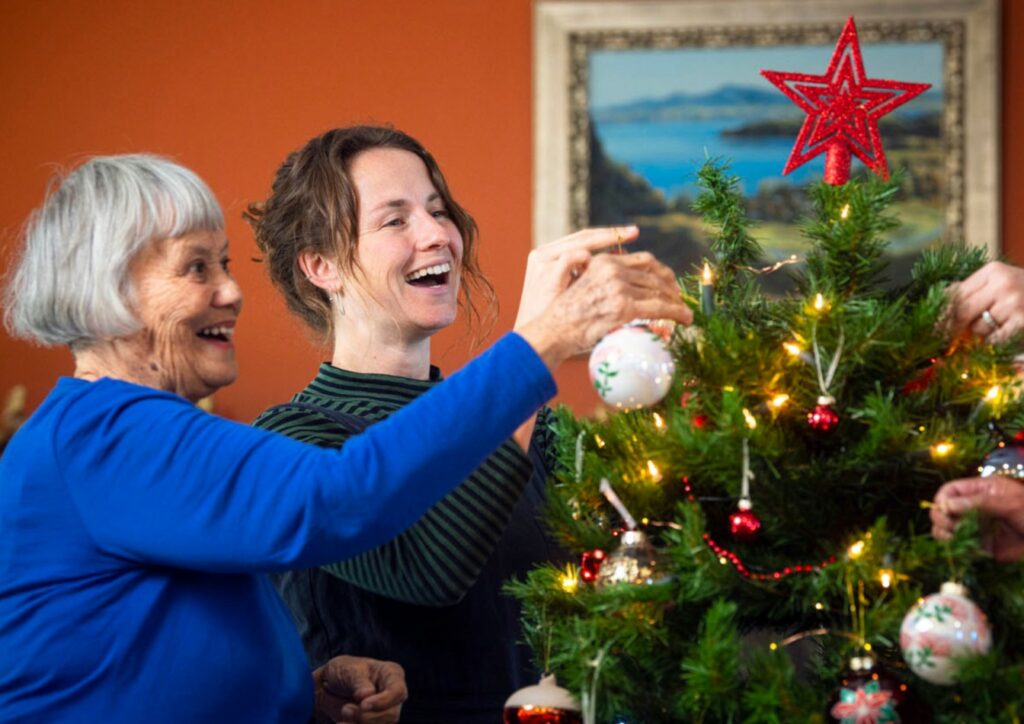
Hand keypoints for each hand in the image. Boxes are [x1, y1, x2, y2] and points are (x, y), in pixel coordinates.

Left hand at [312, 655, 405, 722]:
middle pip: (391, 714)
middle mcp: (392, 695)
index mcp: (392, 674)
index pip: (398, 691)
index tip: (363, 705)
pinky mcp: (375, 723)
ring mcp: (385, 712)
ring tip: (343, 713)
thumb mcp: (348, 670)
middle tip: (345, 710)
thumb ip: (359, 681)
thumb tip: (367, 694)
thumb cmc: (343, 672)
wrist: (328, 687)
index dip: (383, 701)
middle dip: (367, 716)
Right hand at [516, 241, 691, 370]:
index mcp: (603, 262)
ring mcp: (618, 287)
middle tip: (680, 299)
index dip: (662, 271)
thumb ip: (605, 283)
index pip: (643, 260)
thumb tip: (630, 291)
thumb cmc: (567, 317)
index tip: (671, 283)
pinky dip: (677, 313)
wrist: (553, 331)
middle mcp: (612, 269)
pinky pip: (659, 307)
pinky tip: (686, 319)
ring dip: (676, 302)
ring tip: (685, 312)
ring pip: (659, 291)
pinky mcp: (624, 306)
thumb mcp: (585, 289)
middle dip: (671, 287)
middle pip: (654, 274)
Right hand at [931, 476, 1023, 561]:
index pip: (949, 491)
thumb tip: (947, 505)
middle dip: (942, 519)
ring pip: (946, 530)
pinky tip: (968, 550)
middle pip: (942, 511)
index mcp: (980, 491)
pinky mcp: (982, 546)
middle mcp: (973, 508)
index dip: (942, 500)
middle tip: (952, 528)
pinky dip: (959, 549)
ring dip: (945, 535)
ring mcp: (977, 527)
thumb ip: (978, 502)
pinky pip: (961, 547)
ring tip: (956, 538)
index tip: (945, 512)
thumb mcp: (1010, 503)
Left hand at [946, 261, 1023, 342]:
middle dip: (952, 328)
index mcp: (993, 271)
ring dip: (978, 335)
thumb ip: (974, 289)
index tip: (932, 325)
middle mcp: (1003, 284)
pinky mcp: (1023, 322)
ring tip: (993, 327)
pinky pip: (994, 340)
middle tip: (946, 338)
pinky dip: (993, 342)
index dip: (941, 312)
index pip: (955, 294)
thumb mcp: (1000, 281)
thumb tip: (940, 300)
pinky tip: (1002, 335)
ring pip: (977, 328)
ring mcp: (1015, 303)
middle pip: (961, 312)